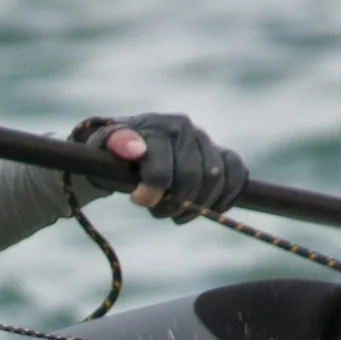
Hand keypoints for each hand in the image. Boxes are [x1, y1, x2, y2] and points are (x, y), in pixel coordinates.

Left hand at [89, 113, 247, 223]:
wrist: (128, 147)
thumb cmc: (112, 153)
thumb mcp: (103, 149)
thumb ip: (115, 145)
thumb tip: (136, 151)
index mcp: (156, 127)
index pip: (162, 172)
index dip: (152, 193)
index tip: (138, 201)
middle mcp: (184, 129)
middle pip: (192, 180)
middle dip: (174, 204)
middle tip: (158, 210)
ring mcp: (205, 140)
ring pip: (216, 180)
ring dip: (198, 205)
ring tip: (177, 211)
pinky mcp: (220, 152)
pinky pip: (237, 173)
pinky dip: (227, 195)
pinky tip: (211, 208)